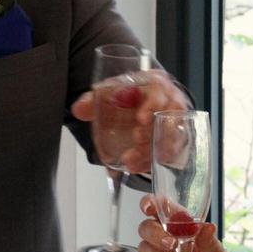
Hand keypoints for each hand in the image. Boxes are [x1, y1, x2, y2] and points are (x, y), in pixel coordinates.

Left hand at [69, 70, 188, 174]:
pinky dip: (150, 161)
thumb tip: (79, 109)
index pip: (159, 92)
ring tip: (130, 161)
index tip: (142, 119)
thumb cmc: (128, 94)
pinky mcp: (174, 139)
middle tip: (136, 141)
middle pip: (167, 118)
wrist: (144, 101)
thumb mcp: (109, 92)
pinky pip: (168, 153)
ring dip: (150, 151)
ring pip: (169, 138)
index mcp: (155, 84)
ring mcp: (174, 122)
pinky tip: (136, 167)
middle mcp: (170, 101)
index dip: (152, 106)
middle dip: (151, 133)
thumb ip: (92, 100)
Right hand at [137, 195, 237, 251]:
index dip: (150, 203)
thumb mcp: (215, 251)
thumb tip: (208, 226)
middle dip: (156, 235)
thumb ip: (208, 238)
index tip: (148, 208)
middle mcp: (162, 236)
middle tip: (172, 244)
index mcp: (177, 224)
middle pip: (146, 227)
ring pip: (144, 248)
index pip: (158, 207)